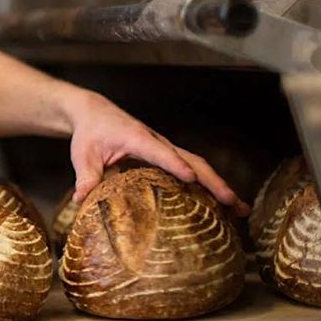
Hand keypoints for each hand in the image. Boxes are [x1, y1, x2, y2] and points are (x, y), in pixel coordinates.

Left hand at [65, 90, 249, 215]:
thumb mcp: (83, 154)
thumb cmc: (90, 132)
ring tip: (238, 208)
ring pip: (197, 164)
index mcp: (137, 138)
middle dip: (212, 181)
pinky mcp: (166, 154)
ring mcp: (165, 148)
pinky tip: (220, 204)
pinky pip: (192, 167)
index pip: (160, 152)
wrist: (94, 113)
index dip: (175, 165)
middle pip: (191, 160)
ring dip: (218, 184)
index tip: (190, 178)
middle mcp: (157, 142)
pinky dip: (208, 184)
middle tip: (231, 202)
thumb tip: (82, 199)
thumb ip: (86, 176)